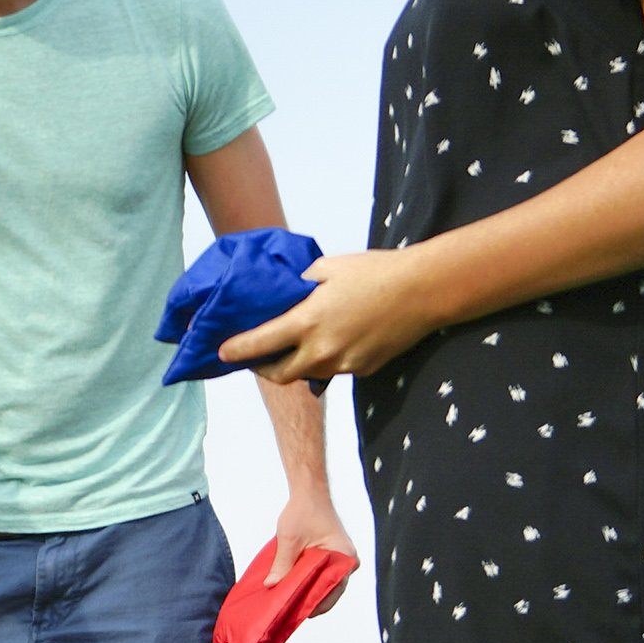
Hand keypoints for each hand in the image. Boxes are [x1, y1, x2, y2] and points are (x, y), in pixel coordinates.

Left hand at [220, 249, 434, 385]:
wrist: (422, 292)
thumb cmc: (375, 272)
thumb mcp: (330, 268)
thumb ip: (302, 284)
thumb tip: (286, 291)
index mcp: (308, 322)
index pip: (260, 343)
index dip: (237, 350)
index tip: (221, 353)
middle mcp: (321, 350)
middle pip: (279, 374)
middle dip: (263, 369)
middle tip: (255, 359)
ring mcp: (343, 364)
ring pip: (308, 374)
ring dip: (295, 365)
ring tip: (292, 349)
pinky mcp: (361, 370)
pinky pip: (335, 371)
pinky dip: (326, 360)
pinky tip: (333, 342)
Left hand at [267, 491, 357, 614]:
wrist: (310, 492)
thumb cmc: (303, 511)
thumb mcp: (289, 540)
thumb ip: (282, 564)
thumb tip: (271, 586)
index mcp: (344, 557)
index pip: (331, 591)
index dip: (313, 604)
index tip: (296, 614)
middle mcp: (347, 561)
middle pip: (329, 590)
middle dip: (309, 600)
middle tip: (290, 612)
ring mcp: (341, 559)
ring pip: (325, 584)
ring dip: (309, 591)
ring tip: (290, 602)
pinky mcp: (333, 557)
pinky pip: (323, 575)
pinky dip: (310, 581)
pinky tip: (294, 589)